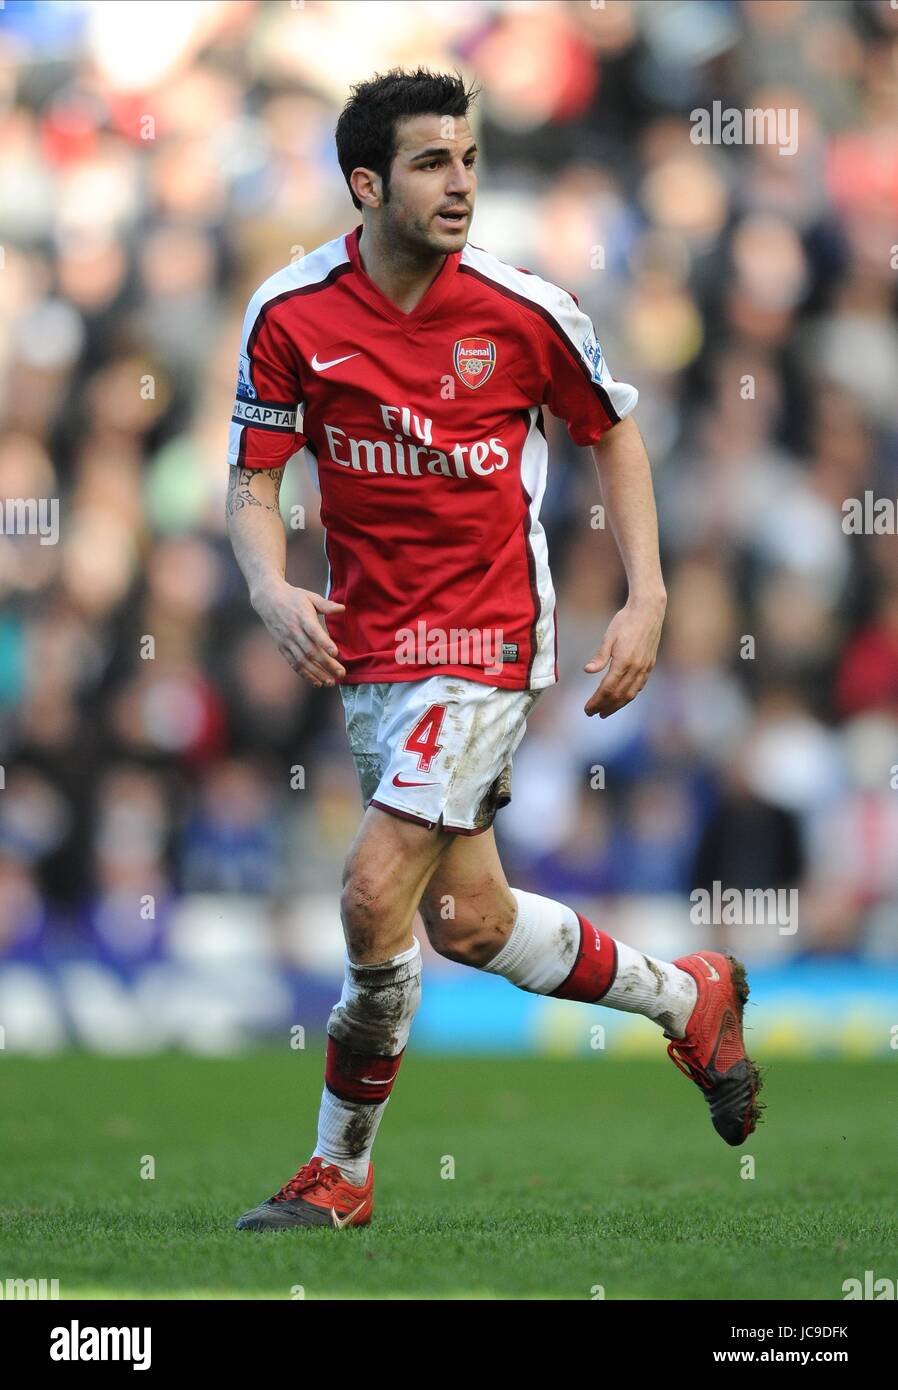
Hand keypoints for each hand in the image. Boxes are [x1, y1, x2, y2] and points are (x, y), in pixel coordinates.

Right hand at [252, 580, 346, 686]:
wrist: (268, 599)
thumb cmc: (293, 597)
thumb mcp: (310, 597)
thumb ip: (326, 605)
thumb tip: (342, 608)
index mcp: (303, 617)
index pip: (314, 632)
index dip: (324, 643)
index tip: (335, 653)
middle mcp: (294, 631)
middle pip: (311, 651)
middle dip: (326, 664)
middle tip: (341, 674)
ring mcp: (287, 641)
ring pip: (302, 660)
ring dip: (317, 673)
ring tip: (330, 682)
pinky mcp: (282, 647)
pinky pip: (294, 663)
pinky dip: (305, 674)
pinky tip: (316, 682)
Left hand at [583, 592, 665, 717]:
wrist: (648, 611)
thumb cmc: (625, 621)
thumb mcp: (608, 637)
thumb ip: (600, 657)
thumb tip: (587, 671)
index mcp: (623, 662)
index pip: (607, 689)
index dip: (596, 701)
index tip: (587, 709)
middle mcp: (636, 668)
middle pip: (618, 695)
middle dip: (604, 707)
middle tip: (592, 713)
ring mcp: (645, 668)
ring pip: (630, 694)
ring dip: (617, 705)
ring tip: (605, 712)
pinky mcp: (649, 665)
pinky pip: (639, 686)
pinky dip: (629, 696)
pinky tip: (622, 698)